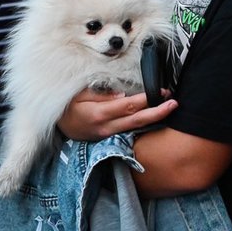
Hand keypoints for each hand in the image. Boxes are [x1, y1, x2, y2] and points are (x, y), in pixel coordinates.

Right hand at [58, 88, 177, 140]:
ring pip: (136, 128)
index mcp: (99, 114)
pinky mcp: (109, 138)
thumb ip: (100, 95)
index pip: (128, 106)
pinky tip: (154, 117)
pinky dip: (143, 124)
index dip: (146, 99)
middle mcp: (106, 128)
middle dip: (158, 112)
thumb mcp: (79, 95)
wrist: (57, 126)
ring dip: (154, 119)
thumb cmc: (67, 106)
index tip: (160, 92)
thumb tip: (121, 95)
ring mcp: (108, 136)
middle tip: (174, 102)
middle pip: (137, 121)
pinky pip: (129, 131)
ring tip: (169, 108)